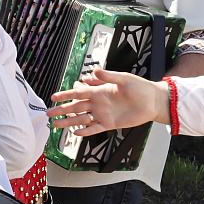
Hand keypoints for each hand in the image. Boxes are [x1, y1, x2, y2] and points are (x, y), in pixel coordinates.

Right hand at [49, 68, 168, 136]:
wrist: (153, 101)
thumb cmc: (141, 88)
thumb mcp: (124, 79)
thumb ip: (108, 76)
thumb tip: (94, 71)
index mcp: (100, 91)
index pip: (78, 93)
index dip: (66, 95)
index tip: (54, 97)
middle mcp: (99, 103)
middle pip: (76, 107)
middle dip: (62, 110)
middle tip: (49, 113)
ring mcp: (103, 114)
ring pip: (82, 119)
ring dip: (69, 122)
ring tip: (57, 125)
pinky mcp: (110, 123)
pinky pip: (95, 128)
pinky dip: (86, 131)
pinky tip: (77, 133)